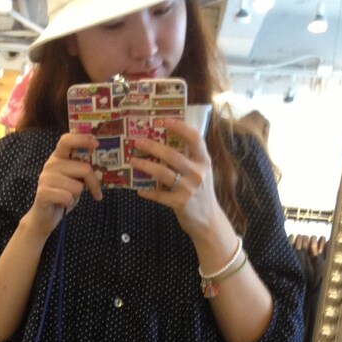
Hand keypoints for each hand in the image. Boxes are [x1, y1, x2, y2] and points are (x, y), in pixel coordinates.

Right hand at [21, 133, 103, 239]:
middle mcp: (51, 164)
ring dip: (77, 195)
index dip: (82, 139)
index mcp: (58, 157)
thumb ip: (81, 170)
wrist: (43, 216)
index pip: (67, 140)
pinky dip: (69, 203)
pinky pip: (68, 197)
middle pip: (84, 168)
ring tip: (68, 197)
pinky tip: (62, 204)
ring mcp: (46, 178)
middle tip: (96, 192)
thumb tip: (100, 165)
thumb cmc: (62, 196)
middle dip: (93, 183)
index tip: (96, 144)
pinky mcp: (43, 192)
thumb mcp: (74, 180)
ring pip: (77, 186)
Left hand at [131, 119, 224, 241]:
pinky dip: (147, 192)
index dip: (181, 128)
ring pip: (162, 173)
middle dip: (153, 147)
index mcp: (204, 161)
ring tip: (132, 161)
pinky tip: (139, 189)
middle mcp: (197, 173)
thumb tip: (166, 142)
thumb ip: (190, 159)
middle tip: (137, 142)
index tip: (166, 120)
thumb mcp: (202, 172)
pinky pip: (159, 195)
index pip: (195, 139)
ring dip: (145, 166)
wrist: (208, 221)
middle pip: (172, 155)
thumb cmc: (201, 193)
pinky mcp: (180, 203)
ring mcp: (189, 188)